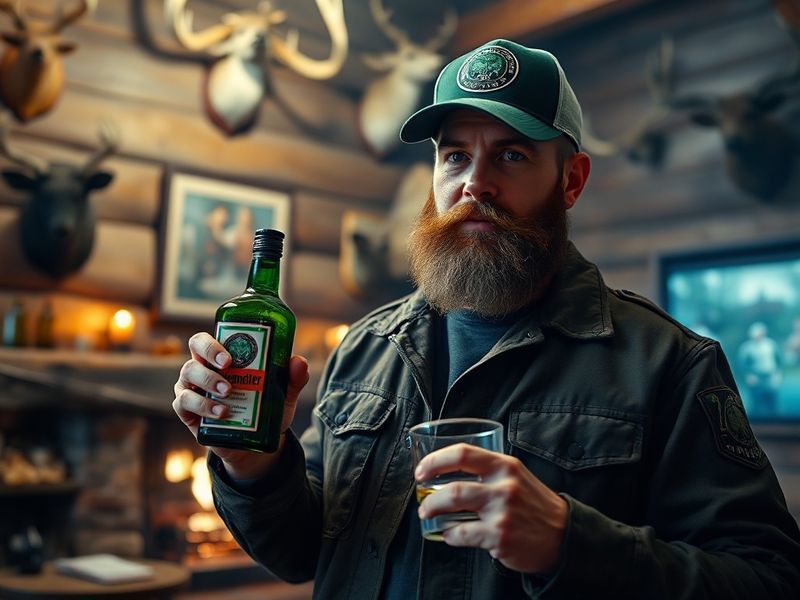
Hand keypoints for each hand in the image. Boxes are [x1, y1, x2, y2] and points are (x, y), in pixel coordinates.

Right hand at [173, 332, 308, 478]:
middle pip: (194, 348)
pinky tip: (221, 412)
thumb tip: (299, 362)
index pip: (209, 338)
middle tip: (227, 366)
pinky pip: (184, 403)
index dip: (214, 341)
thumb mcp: (283, 394)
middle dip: (209, 353)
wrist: (254, 444)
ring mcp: (191, 388)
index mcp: (220, 357)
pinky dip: (202, 405)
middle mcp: (202, 368)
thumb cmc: (264, 408)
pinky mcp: (188, 412)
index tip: (230, 355)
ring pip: (187, 375)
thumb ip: (293, 378)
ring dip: (208, 381)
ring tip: (228, 392)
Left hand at [415, 444, 567, 573]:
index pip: (462, 453)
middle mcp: (504, 486)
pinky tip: (450, 534)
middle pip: (454, 486)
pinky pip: (463, 534)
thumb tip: (447, 475)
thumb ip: (488, 471)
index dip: (435, 461)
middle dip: (430, 496)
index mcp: (505, 465)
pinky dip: (450, 535)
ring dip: (433, 511)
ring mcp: (502, 512)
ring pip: (454, 506)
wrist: (563, 535)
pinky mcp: (500, 536)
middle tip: (422, 502)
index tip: (421, 470)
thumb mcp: (516, 477)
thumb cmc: (533, 504)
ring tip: (428, 514)